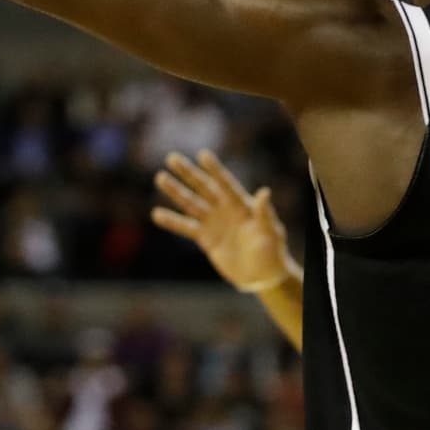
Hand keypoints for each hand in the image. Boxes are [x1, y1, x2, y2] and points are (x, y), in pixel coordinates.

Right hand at [151, 150, 297, 293]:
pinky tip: (157, 214)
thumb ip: (265, 214)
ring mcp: (213, 222)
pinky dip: (172, 221)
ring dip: (175, 191)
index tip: (202, 154)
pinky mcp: (205, 238)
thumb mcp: (271, 232)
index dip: (215, 170)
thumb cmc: (272, 251)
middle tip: (172, 158)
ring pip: (191, 203)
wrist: (262, 275)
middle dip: (188, 173)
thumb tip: (264, 192)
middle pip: (203, 187)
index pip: (226, 184)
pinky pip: (186, 227)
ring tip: (160, 178)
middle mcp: (224, 209)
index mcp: (241, 204)